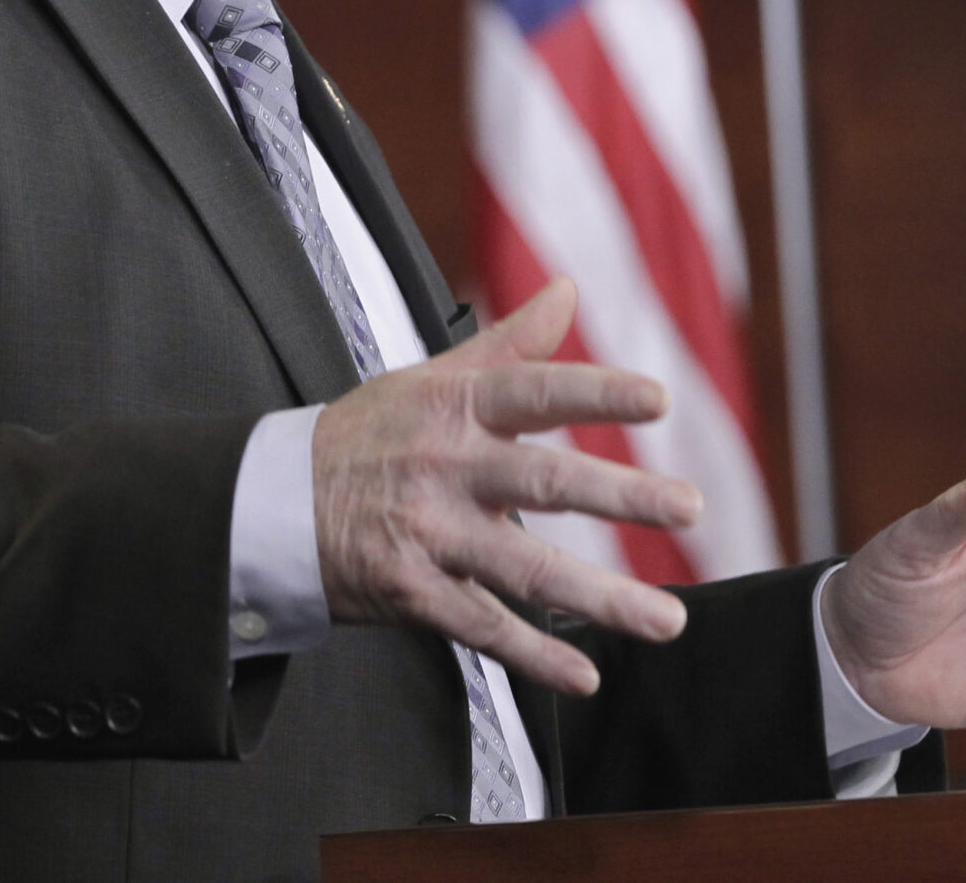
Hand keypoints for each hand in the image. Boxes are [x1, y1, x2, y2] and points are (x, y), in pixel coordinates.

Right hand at [312, 277, 698, 695]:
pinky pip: (482, 628)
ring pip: (525, 569)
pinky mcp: (412, 591)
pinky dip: (534, 656)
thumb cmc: (366, 435)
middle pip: (544, 482)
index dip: (597, 392)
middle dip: (622, 496)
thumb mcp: (429, 378)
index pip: (536, 391)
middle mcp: (447, 467)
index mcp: (456, 407)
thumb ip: (509, 342)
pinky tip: (585, 675)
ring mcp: (429, 533)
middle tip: (690, 507)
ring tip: (668, 620)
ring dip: (602, 598)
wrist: (275, 503)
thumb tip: (568, 290)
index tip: (659, 399)